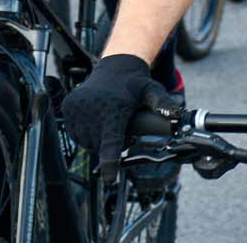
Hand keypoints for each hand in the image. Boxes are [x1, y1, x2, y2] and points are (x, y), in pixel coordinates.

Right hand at [62, 54, 173, 184]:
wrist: (114, 66)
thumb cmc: (135, 84)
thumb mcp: (152, 91)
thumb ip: (163, 104)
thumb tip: (177, 115)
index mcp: (113, 111)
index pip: (110, 144)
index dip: (110, 164)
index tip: (110, 179)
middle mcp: (93, 110)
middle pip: (98, 147)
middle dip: (108, 145)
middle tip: (118, 130)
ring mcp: (78, 109)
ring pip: (85, 141)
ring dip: (95, 140)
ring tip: (106, 123)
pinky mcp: (69, 107)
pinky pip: (74, 131)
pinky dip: (84, 131)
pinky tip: (94, 119)